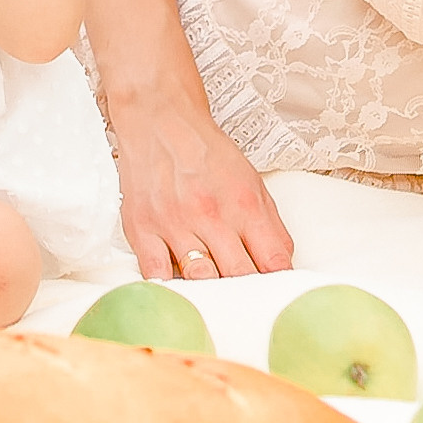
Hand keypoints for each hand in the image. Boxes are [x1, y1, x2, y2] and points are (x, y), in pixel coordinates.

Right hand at [111, 95, 292, 279]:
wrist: (160, 119)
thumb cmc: (205, 153)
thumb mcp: (251, 183)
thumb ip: (269, 228)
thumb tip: (279, 269)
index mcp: (245, 205)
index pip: (273, 264)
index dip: (279, 287)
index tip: (275, 297)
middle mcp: (211, 215)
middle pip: (239, 277)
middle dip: (247, 294)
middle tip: (246, 303)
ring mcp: (174, 223)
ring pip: (200, 280)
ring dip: (210, 293)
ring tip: (214, 297)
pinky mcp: (142, 228)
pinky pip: (157, 275)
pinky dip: (169, 288)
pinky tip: (178, 289)